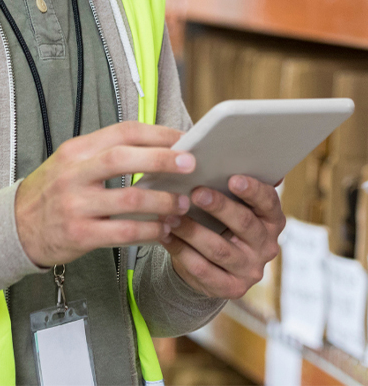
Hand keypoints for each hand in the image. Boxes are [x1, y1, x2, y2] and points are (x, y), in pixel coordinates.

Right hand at [14, 121, 194, 267]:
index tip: (183, 138)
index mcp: (77, 150)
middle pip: (124, 158)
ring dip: (162, 202)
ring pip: (129, 199)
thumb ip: (106, 155)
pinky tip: (163, 230)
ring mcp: (76, 204)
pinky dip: (149, 231)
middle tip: (191, 164)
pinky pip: (124, 232)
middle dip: (162, 159)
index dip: (156, 133)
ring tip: (181, 204)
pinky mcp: (80, 234)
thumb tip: (157, 150)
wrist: (16, 227)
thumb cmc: (54, 192)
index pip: (122, 132)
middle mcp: (75, 173)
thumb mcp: (71, 163)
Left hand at [163, 175, 284, 297]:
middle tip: (196, 192)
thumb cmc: (219, 218)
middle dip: (219, 207)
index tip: (232, 178)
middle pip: (244, 224)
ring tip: (170, 214)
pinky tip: (165, 235)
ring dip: (193, 230)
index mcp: (271, 219)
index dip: (252, 190)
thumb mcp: (229, 200)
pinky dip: (181, 251)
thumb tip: (209, 147)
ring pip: (220, 248)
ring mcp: (250, 270)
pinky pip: (203, 270)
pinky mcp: (230, 288)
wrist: (212, 262)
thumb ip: (227, 180)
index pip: (268, 202)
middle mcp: (266, 245)